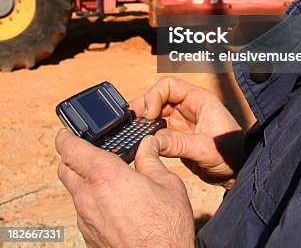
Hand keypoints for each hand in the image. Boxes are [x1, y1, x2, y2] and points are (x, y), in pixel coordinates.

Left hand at [56, 129, 193, 247]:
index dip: (67, 137)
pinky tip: (115, 203)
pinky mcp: (89, 236)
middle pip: (65, 169)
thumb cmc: (166, 228)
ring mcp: (85, 219)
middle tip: (92, 152)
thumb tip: (147, 144)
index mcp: (105, 176)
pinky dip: (92, 201)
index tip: (69, 132)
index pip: (70, 148)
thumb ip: (151, 160)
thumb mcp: (167, 184)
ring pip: (74, 191)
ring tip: (110, 178)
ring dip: (84, 181)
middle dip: (73, 157)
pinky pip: (83, 211)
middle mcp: (88, 196)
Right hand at [129, 77, 243, 187]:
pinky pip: (158, 131)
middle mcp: (188, 107)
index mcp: (198, 100)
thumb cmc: (231, 154)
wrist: (239, 173)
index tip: (148, 114)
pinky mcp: (178, 137)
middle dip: (143, 108)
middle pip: (158, 98)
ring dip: (144, 122)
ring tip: (131, 132)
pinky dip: (148, 135)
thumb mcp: (204, 149)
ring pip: (156, 114)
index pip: (168, 85)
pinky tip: (140, 142)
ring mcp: (182, 122)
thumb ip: (178, 144)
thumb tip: (151, 142)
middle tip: (130, 123)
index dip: (154, 96)